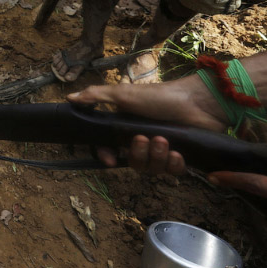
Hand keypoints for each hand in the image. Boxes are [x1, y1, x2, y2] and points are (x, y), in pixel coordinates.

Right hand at [67, 81, 226, 174]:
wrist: (197, 102)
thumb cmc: (159, 96)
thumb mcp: (125, 94)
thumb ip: (96, 97)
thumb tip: (69, 98)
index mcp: (126, 127)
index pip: (108, 148)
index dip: (105, 156)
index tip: (109, 161)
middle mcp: (142, 140)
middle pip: (131, 162)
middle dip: (137, 154)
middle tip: (144, 138)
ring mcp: (161, 150)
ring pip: (151, 169)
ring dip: (156, 157)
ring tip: (165, 141)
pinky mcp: (181, 158)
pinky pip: (171, 173)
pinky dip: (173, 165)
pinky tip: (178, 153)